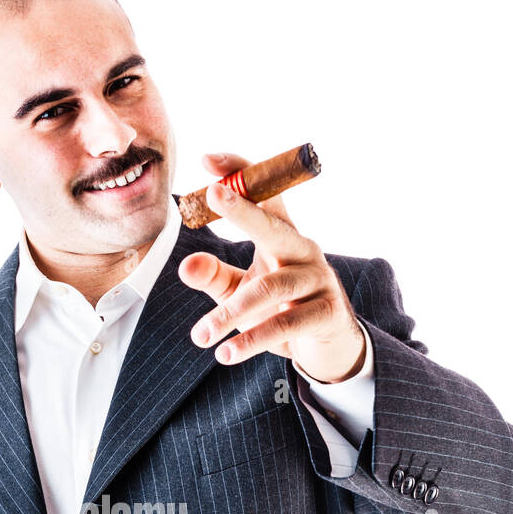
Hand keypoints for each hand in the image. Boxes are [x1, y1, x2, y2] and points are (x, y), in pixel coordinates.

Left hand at [179, 151, 366, 382]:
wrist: (327, 348)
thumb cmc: (280, 309)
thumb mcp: (242, 291)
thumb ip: (214, 277)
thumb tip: (185, 265)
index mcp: (283, 236)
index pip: (263, 197)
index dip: (239, 174)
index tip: (206, 158)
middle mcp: (303, 250)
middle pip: (273, 225)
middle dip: (243, 208)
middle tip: (213, 193)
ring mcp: (319, 281)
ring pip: (270, 288)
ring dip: (230, 313)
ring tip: (200, 336)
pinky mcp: (326, 314)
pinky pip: (285, 324)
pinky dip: (252, 341)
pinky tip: (226, 354)